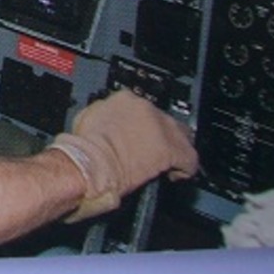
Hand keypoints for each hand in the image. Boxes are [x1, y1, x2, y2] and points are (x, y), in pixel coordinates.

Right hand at [48, 89, 198, 222]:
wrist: (92, 163)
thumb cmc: (84, 147)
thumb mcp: (87, 119)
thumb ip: (103, 115)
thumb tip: (108, 122)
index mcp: (124, 98)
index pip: (142, 106)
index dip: (142, 123)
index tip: (138, 134)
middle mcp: (146, 108)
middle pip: (165, 119)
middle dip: (161, 134)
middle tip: (154, 150)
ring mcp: (162, 128)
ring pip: (181, 136)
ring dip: (175, 148)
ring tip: (168, 163)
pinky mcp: (173, 150)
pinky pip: (189, 158)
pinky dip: (184, 168)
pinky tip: (176, 175)